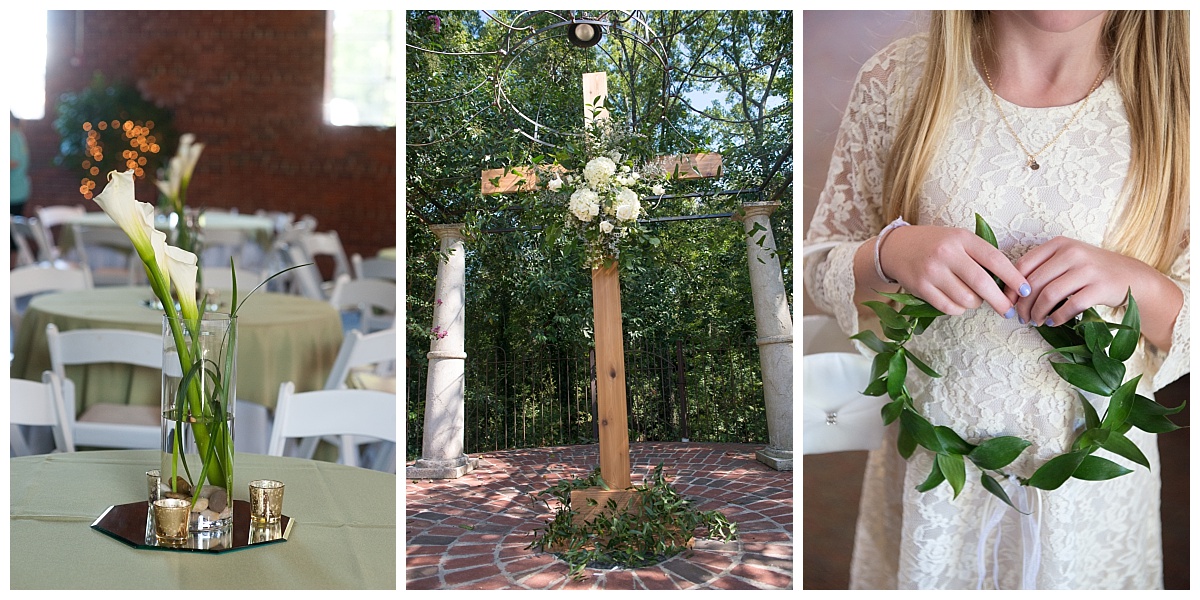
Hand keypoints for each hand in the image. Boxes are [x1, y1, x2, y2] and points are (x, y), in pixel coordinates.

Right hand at [878, 225, 1029, 316]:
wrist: (896, 248)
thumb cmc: (935, 245)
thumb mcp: (958, 239)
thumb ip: (980, 255)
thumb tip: (1008, 284)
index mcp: (961, 238)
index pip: (994, 259)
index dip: (1013, 277)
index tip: (1025, 290)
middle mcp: (946, 253)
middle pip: (982, 283)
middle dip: (1000, 301)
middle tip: (1009, 311)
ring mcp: (932, 271)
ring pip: (966, 299)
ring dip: (975, 303)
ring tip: (972, 297)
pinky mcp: (921, 287)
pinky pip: (949, 308)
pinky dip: (959, 309)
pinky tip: (957, 301)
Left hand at [1008, 236, 1157, 326]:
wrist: (1131, 276)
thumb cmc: (1090, 271)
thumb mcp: (1066, 260)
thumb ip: (1041, 270)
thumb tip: (1011, 293)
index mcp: (1058, 244)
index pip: (1022, 265)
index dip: (1010, 287)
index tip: (1008, 302)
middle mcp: (1072, 252)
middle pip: (1034, 282)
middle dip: (1023, 305)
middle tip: (1021, 317)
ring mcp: (1087, 269)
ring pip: (1049, 294)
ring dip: (1038, 312)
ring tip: (1035, 321)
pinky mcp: (1100, 287)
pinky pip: (1070, 305)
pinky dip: (1057, 317)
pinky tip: (1053, 322)